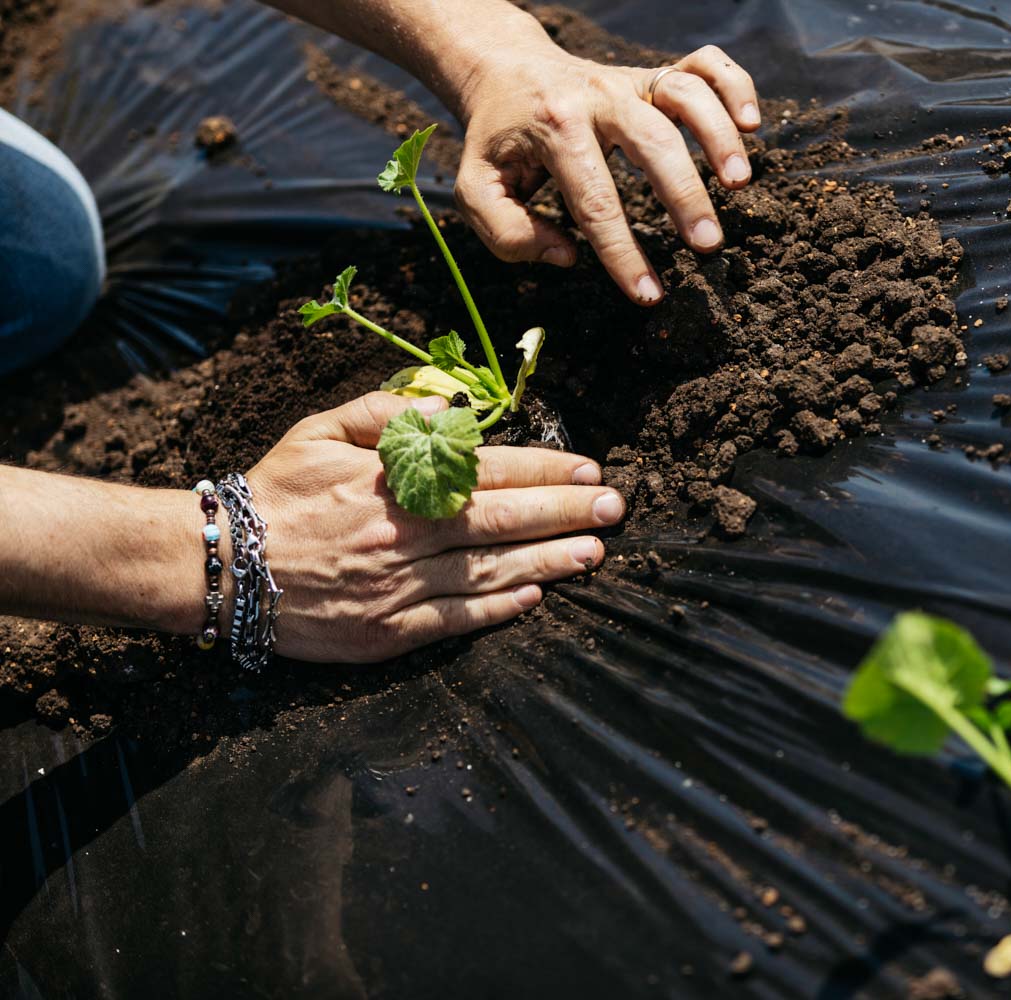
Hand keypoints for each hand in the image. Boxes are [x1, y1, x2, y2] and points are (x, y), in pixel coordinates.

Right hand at [245, 393, 623, 662]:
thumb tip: (453, 408)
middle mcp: (400, 535)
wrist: (217, 567)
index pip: (483, 472)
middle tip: (614, 507)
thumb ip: (386, 411)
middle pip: (497, 521)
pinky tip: (537, 596)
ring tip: (594, 551)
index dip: (540, 469)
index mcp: (388, 482)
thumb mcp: (320, 431)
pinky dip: (498, 610)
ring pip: (487, 573)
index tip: (585, 468)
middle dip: (562, 512)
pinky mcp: (385, 633)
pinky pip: (454, 620)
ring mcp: (395, 588)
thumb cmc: (274, 493)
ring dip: (547, 561)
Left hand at [448, 17, 760, 303]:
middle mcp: (598, 97)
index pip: (595, 200)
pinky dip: (735, 86)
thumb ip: (506, 231)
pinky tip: (752, 124)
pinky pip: (705, 65)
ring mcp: (630, 81)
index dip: (623, 253)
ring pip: (686, 95)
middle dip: (684, 196)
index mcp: (554, 127)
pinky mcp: (653, 74)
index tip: (649, 294)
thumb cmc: (499, 142)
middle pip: (652, 142)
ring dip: (719, 136)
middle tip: (707, 245)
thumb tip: (568, 255)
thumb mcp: (476, 189)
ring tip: (738, 184)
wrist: (505, 72)